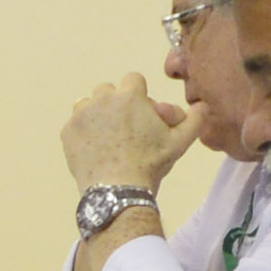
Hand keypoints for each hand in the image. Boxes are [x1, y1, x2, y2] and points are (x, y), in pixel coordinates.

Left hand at [61, 73, 188, 192]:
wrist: (118, 190)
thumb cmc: (151, 164)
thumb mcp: (180, 142)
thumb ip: (194, 119)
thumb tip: (202, 105)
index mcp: (129, 95)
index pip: (134, 79)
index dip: (139, 96)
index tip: (142, 114)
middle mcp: (102, 99)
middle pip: (109, 90)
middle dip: (117, 104)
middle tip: (126, 128)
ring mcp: (81, 115)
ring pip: (89, 104)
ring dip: (98, 114)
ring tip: (109, 137)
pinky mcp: (67, 132)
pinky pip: (76, 124)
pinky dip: (84, 132)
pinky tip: (96, 149)